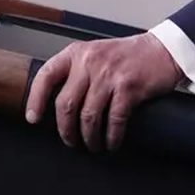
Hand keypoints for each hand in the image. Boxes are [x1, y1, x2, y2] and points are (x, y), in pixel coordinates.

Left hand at [24, 33, 184, 152]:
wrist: (162, 50)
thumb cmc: (127, 56)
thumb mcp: (95, 54)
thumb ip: (77, 71)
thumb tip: (59, 103)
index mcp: (76, 53)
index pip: (47, 75)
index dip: (36, 99)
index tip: (33, 118)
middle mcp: (90, 62)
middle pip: (66, 104)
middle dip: (66, 130)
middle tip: (71, 141)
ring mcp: (109, 74)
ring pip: (88, 116)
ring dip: (89, 137)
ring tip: (92, 144)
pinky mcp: (128, 87)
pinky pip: (114, 120)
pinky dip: (112, 137)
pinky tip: (112, 142)